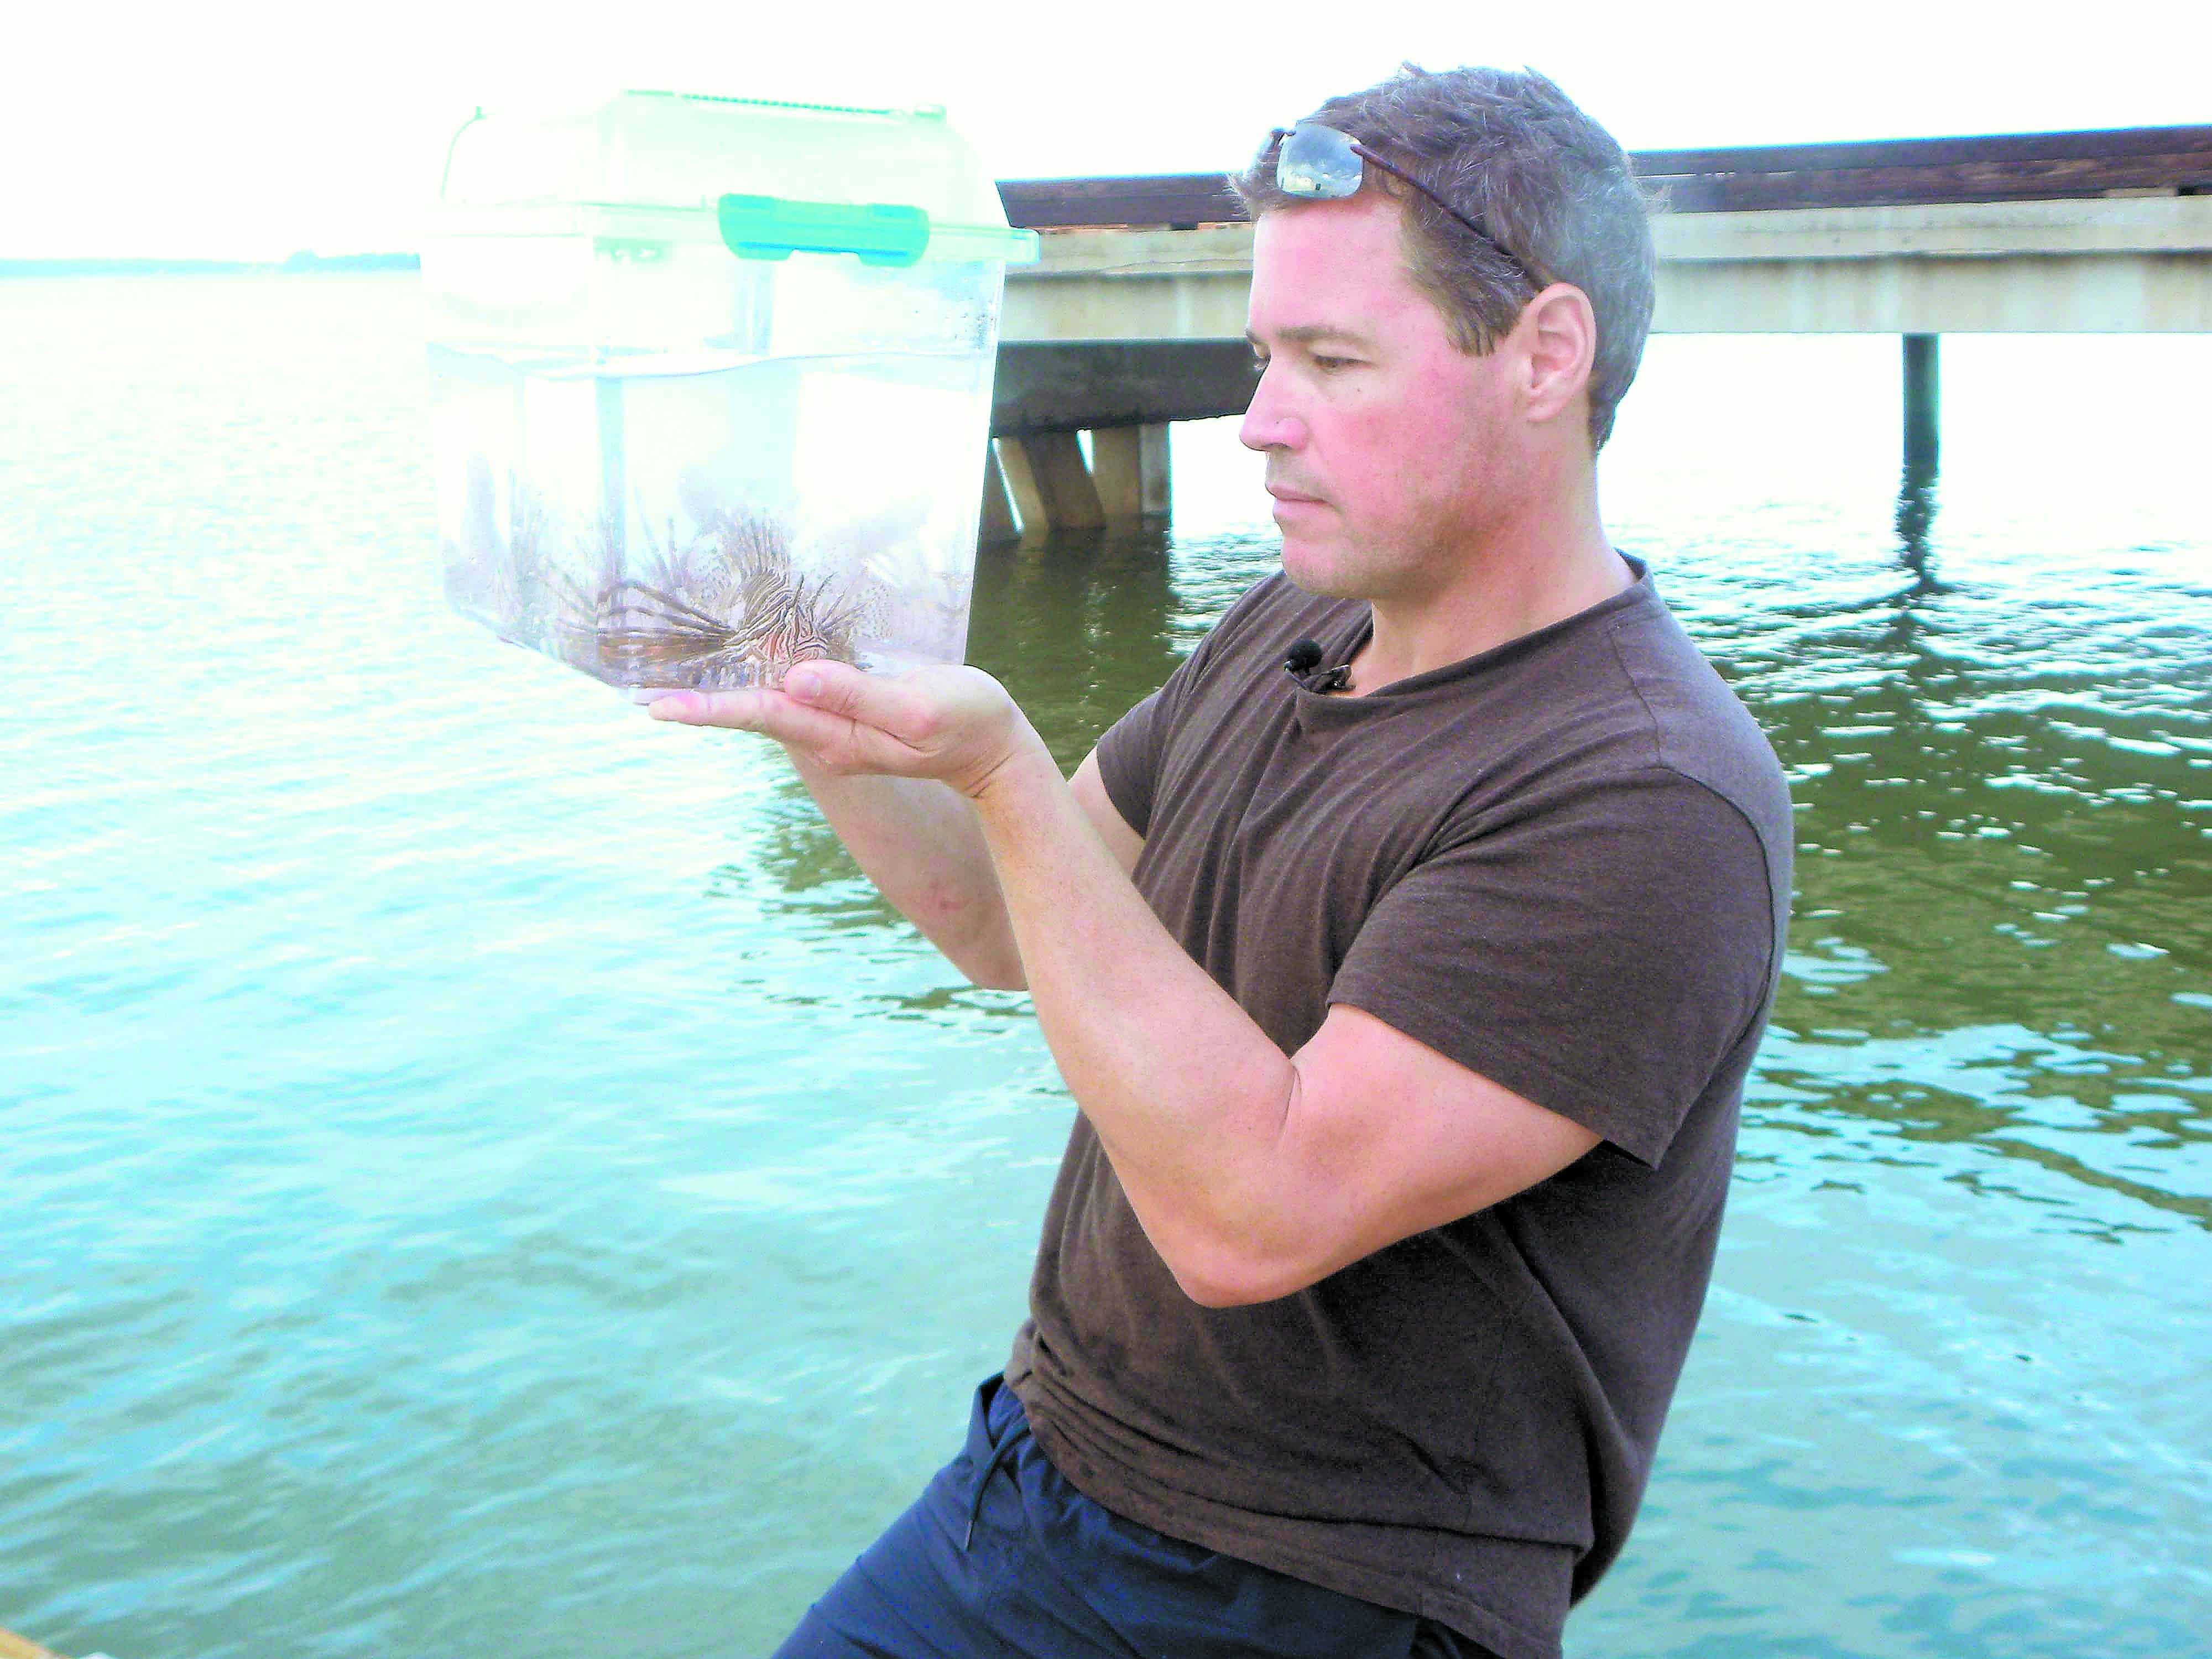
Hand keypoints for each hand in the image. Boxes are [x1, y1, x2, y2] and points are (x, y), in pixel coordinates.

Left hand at [647, 661, 1038, 800]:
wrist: (993, 752)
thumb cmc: (966, 725)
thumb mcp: (919, 709)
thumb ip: (859, 696)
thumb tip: (795, 679)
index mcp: (838, 736)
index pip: (763, 715)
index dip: (710, 708)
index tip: (657, 707)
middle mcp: (825, 737)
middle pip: (753, 712)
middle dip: (699, 703)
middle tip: (636, 695)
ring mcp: (834, 730)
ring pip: (768, 705)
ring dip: (722, 692)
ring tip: (670, 682)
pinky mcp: (847, 715)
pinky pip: (792, 696)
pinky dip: (759, 682)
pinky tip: (740, 668)